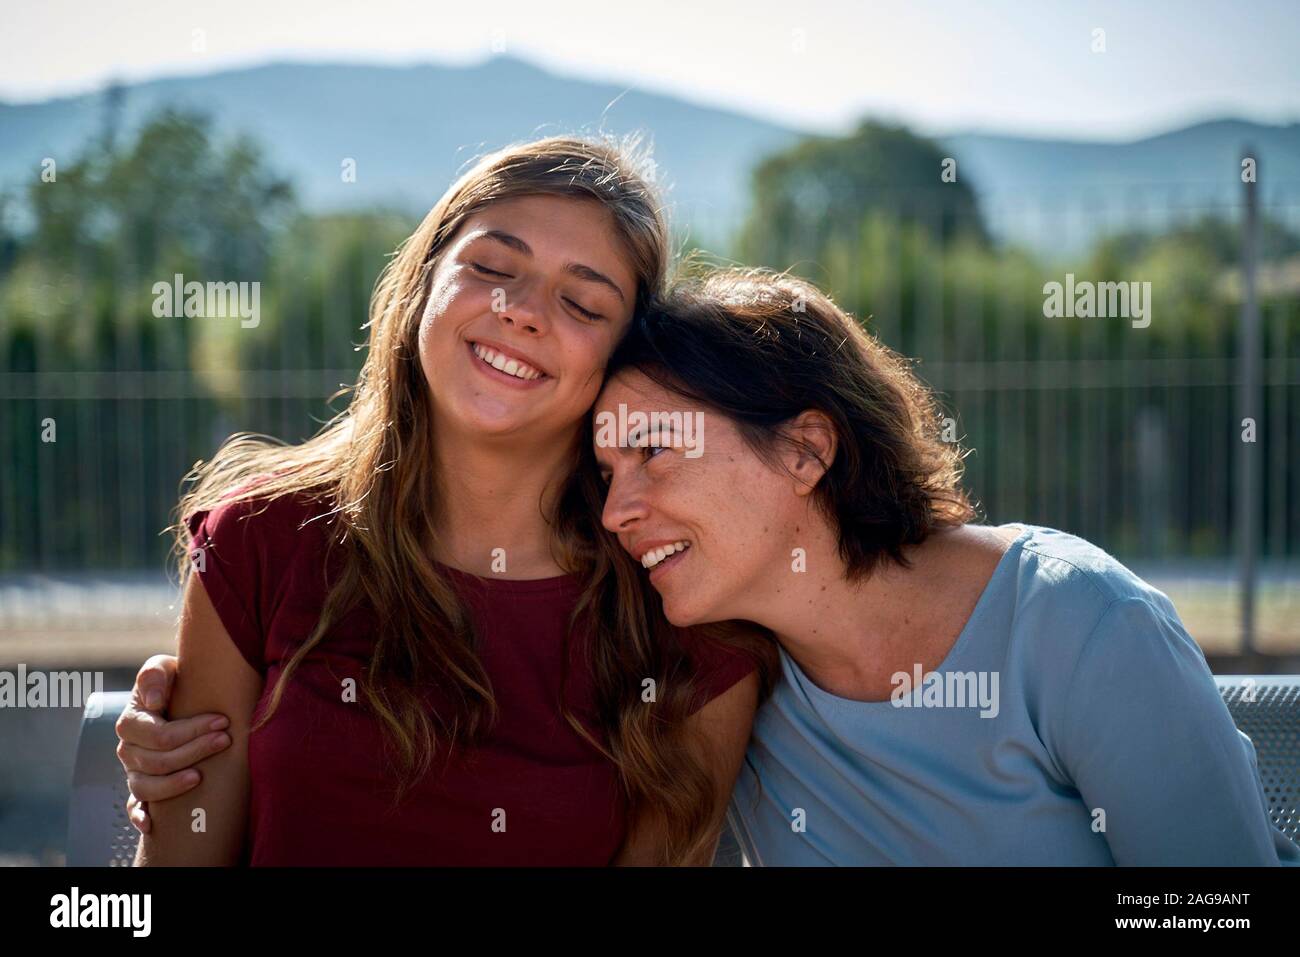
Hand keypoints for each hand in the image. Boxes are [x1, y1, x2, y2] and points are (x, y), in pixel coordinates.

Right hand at [115, 654, 231, 832]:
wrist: (179, 694)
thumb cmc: (174, 680)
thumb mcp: (163, 667)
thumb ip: (154, 675)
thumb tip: (155, 702)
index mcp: (131, 721)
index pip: (160, 735)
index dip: (192, 731)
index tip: (223, 721)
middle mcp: (129, 749)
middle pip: (158, 761)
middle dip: (194, 751)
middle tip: (225, 740)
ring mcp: (134, 770)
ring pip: (147, 786)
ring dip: (174, 784)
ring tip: (202, 777)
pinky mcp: (141, 785)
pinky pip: (134, 806)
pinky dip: (139, 816)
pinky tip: (151, 824)